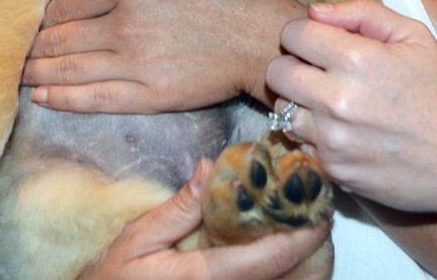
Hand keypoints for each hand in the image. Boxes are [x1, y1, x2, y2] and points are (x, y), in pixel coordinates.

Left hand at [24, 0, 304, 112]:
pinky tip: (41, 97)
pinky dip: (62, 98)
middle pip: (60, 37)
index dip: (44, 14)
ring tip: (14, 76)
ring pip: (68, 69)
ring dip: (36, 73)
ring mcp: (133, 63)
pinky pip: (92, 98)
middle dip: (29, 46)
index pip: (68, 3)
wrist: (263, 37)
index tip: (29, 20)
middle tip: (7, 51)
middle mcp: (124, 25)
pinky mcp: (147, 96)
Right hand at [78, 160, 331, 279]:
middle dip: (312, 249)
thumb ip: (179, 207)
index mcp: (204, 279)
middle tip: (319, 214)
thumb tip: (211, 168)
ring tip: (311, 231)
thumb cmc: (118, 276)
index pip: (267, 260)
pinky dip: (288, 277)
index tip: (318, 210)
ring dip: (306, 266)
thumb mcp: (140, 237)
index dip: (300, 236)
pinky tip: (289, 255)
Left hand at [265, 0, 436, 213]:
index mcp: (357, 59)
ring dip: (299, 101)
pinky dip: (312, 133)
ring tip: (328, 100)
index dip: (302, 32)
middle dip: (293, 64)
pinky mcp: (334, 170)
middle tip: (316, 69)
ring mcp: (333, 140)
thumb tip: (314, 10)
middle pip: (277, 72)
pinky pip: (299, 142)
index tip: (317, 40)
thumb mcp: (413, 35)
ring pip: (282, 110)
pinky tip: (340, 128)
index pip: (294, 34)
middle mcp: (338, 101)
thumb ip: (361, 12)